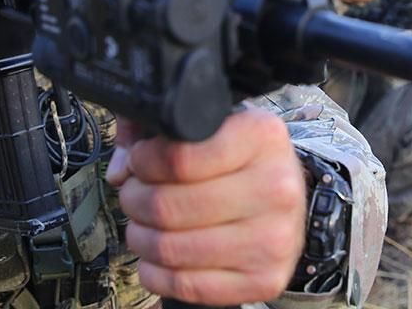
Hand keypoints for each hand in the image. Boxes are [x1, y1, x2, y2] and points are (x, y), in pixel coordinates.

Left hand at [107, 110, 306, 304]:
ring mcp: (274, 239)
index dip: (144, 161)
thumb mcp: (209, 126)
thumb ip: (155, 132)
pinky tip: (157, 257)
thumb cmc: (240, 160)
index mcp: (262, 137)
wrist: (289, 200)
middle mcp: (276, 187)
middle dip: (135, 201)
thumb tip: (122, 171)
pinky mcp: (265, 279)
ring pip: (171, 248)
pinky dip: (156, 273)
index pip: (179, 157)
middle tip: (133, 196)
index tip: (139, 162)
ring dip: (140, 237)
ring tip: (143, 225)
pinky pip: (185, 285)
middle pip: (168, 206)